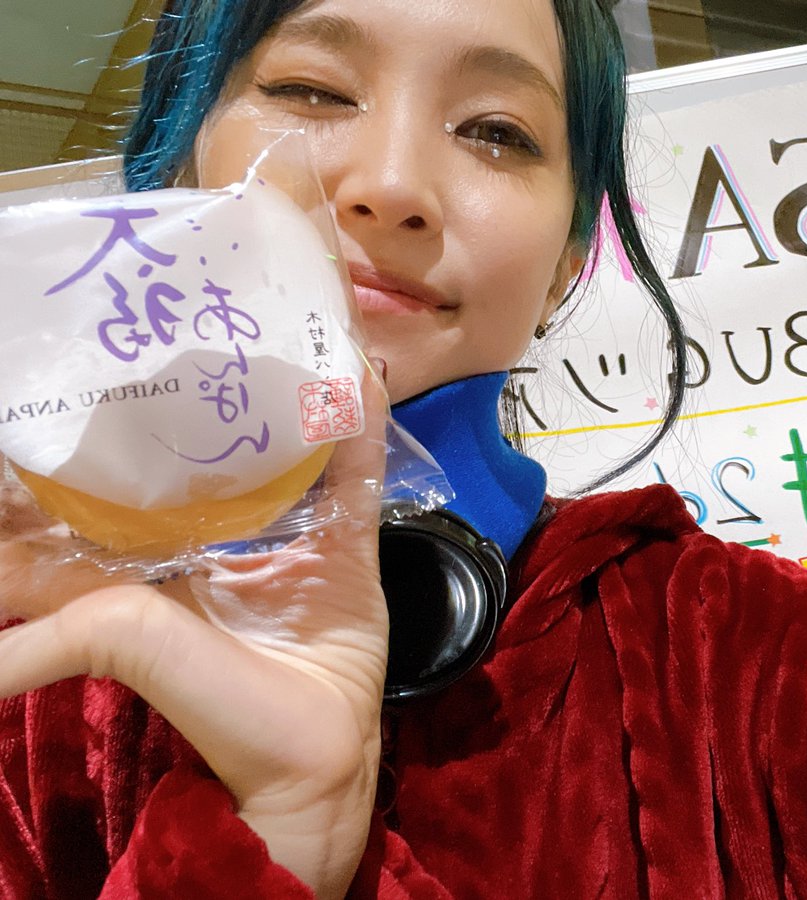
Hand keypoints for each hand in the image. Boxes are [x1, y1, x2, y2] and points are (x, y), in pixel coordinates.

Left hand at [0, 374, 390, 898]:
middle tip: (196, 324)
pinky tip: (360, 374)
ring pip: (286, 451)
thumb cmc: (207, 699)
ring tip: (280, 331)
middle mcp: (217, 537)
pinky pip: (356, 474)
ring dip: (287, 397)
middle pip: (206, 452)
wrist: (306, 758)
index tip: (90, 368)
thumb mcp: (114, 641)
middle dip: (198, 394)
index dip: (100, 428)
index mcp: (154, 556)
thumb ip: (41, 635)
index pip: (117, 479)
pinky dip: (361, 425)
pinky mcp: (346, 546)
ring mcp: (288, 537)